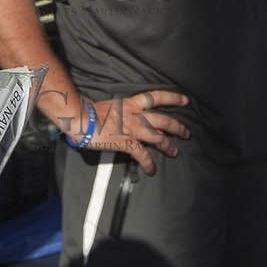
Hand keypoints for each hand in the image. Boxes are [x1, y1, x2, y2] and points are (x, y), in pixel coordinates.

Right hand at [76, 90, 190, 174]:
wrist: (80, 118)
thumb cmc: (89, 111)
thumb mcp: (110, 104)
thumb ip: (122, 110)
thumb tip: (125, 114)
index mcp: (131, 103)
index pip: (156, 97)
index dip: (173, 98)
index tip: (185, 99)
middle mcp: (135, 115)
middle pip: (163, 119)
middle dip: (177, 127)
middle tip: (186, 132)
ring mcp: (132, 129)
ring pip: (158, 137)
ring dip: (169, 145)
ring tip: (175, 151)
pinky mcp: (125, 143)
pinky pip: (142, 155)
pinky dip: (149, 163)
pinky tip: (151, 169)